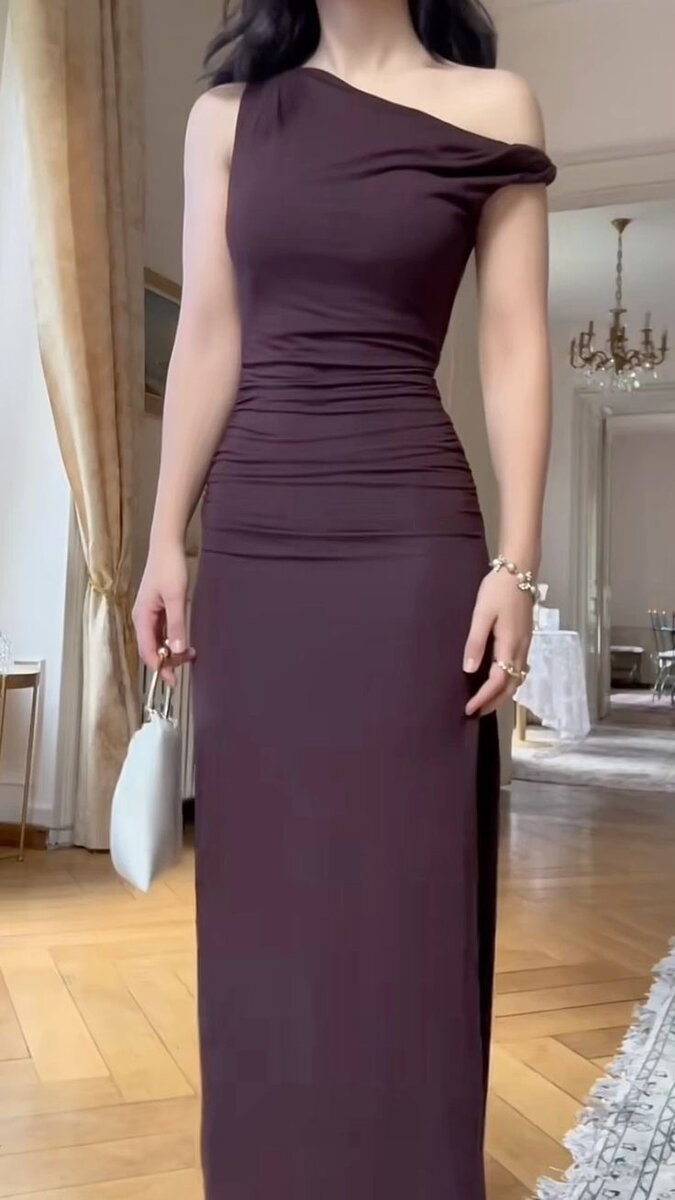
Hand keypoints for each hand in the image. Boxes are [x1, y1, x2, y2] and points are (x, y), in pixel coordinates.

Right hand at [132, 541, 195, 686]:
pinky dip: (171, 640)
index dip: (160, 668)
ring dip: (170, 651)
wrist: (167, 545)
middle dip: (167, 661)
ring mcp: (148, 614)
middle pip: (151, 649)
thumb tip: (177, 651)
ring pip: (157, 642)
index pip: (148, 652)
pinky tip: (183, 642)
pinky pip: (161, 632)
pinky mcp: (156, 609)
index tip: (174, 681)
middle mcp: (141, 618)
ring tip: (191, 654)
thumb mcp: (176, 598)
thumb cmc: (169, 568)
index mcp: (142, 617)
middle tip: (189, 662)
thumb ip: (177, 625)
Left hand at [463, 570, 532, 716]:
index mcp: (510, 644)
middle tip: (476, 713)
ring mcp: (526, 644)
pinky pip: (520, 669)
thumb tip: (470, 669)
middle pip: (511, 686)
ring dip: (503, 695)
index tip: (469, 709)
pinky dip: (509, 682)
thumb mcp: (482, 614)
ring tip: (485, 702)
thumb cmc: (497, 590)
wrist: (520, 571)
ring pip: (518, 679)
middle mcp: (521, 649)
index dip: (484, 697)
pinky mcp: (525, 639)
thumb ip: (476, 642)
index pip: (499, 680)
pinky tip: (499, 682)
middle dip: (494, 703)